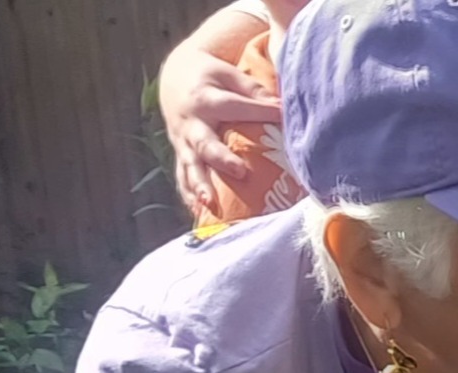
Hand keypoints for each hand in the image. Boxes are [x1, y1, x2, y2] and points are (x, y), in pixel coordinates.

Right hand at [158, 39, 278, 214]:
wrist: (174, 76)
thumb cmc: (210, 75)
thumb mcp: (228, 73)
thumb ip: (252, 89)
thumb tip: (281, 105)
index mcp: (205, 99)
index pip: (236, 107)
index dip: (261, 111)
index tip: (283, 116)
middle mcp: (191, 123)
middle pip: (205, 144)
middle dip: (221, 160)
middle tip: (241, 173)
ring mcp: (183, 141)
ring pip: (190, 166)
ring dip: (200, 186)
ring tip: (210, 203)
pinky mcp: (181, 153)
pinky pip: (182, 176)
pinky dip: (189, 194)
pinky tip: (199, 213)